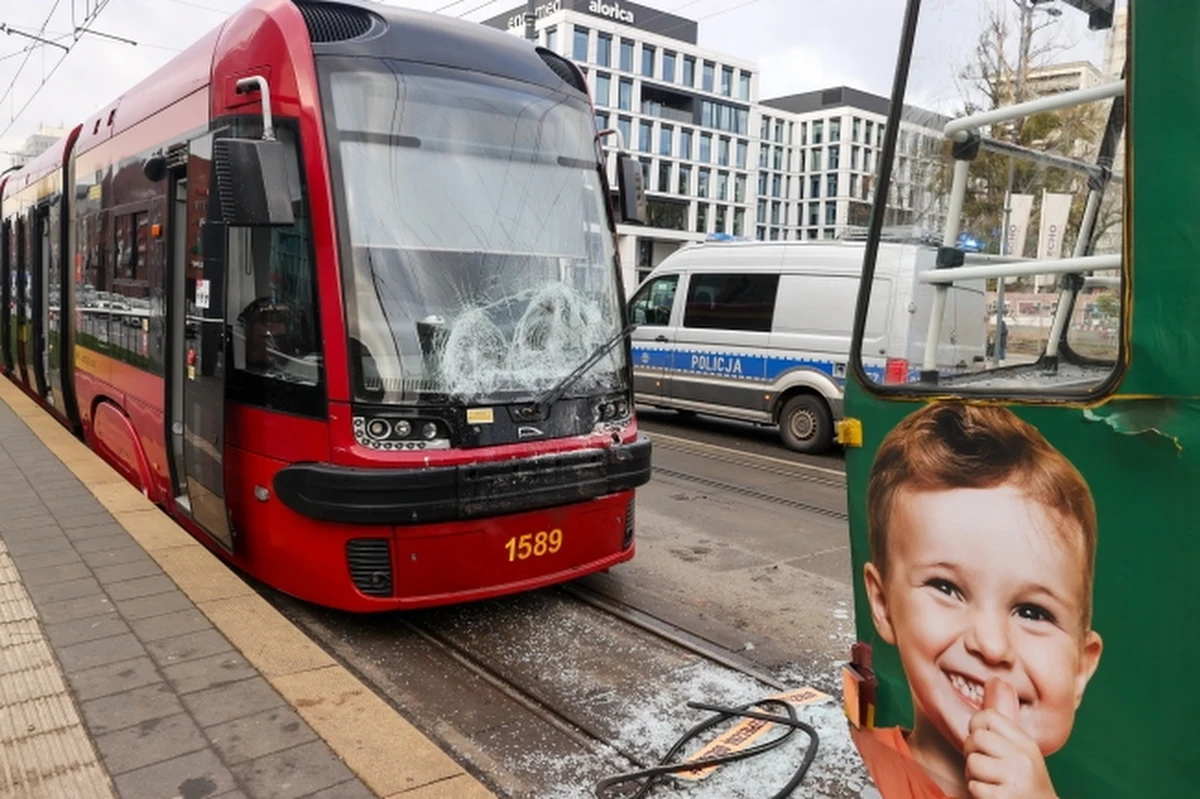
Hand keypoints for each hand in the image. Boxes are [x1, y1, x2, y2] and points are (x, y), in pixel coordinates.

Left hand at [963, 678, 1058, 798]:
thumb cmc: (1025, 783)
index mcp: (1026, 743)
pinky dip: (978, 793)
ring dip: (974, 776)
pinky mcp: (1004, 798)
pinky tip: (993, 795)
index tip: (981, 741)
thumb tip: (994, 683)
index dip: (976, 727)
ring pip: (972, 762)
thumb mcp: (1021, 751)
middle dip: (972, 752)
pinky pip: (974, 786)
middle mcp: (1023, 758)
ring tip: (990, 782)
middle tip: (984, 765)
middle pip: (975, 738)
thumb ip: (1004, 726)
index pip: (988, 716)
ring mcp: (1015, 779)